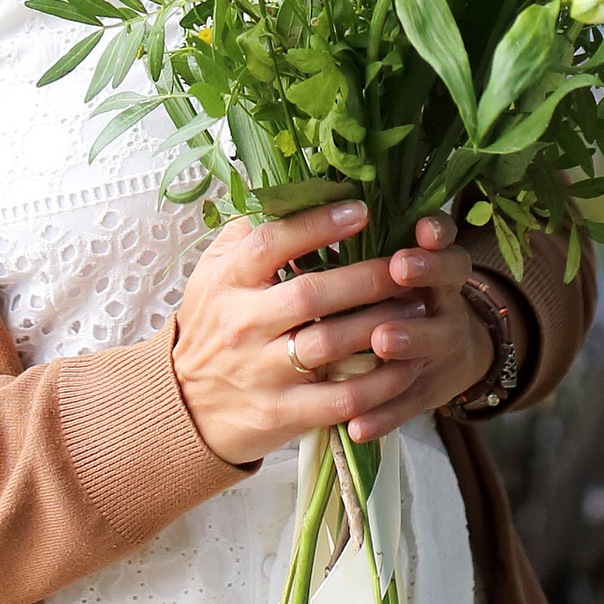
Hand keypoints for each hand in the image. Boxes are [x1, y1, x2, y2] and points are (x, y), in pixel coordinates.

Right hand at [168, 204, 496, 470]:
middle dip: (367, 278)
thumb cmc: (214, 327)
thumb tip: (292, 190)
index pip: (272, 243)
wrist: (187, 407)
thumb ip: (247, 235)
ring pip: (330, 345)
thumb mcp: (213, 275)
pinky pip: (339, 399)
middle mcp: (243, 323)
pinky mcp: (282, 412)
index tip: (362, 210)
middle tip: (408, 267)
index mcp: (228, 281)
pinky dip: (378, 385)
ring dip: (380, 326)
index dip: (318, 224)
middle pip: (311, 294)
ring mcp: (262, 371)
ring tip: (417, 309)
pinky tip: (405, 368)